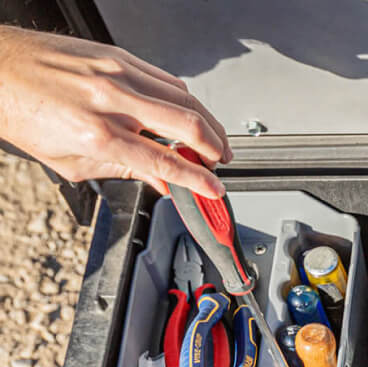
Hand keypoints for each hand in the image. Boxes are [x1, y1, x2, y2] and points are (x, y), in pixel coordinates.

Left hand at [0, 27, 229, 197]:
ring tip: (215, 141)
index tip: (213, 189)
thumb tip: (159, 183)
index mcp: (99, 134)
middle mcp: (110, 99)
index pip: (165, 161)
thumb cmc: (24, 113)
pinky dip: (184, 99)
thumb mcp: (73, 162)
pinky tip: (188, 114)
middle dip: (215, 147)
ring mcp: (115, 71)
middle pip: (186, 122)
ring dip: (208, 122)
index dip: (198, 180)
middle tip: (222, 162)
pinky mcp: (115, 54)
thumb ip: (124, 173)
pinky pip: (164, 78)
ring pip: (184, 96)